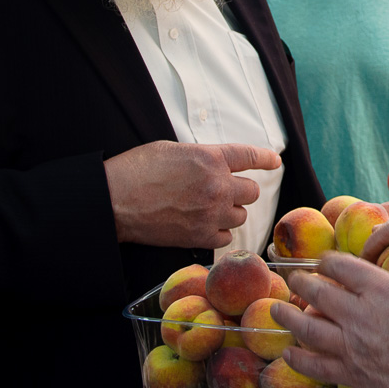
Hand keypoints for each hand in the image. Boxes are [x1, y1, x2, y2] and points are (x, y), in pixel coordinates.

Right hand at [103, 141, 280, 246]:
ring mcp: (210, 213)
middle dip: (241, 191)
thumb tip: (214, 164)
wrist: (113, 200)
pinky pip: (225, 237)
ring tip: (209, 209)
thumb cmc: (136, 170)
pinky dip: (219, 232)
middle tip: (224, 192)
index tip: (274, 162)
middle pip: (251, 192)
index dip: (265, 159)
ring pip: (240, 216)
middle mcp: (217, 185)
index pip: (250, 157)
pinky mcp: (199, 237)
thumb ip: (201, 157)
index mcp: (210, 158)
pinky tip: (204, 226)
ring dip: (230, 212)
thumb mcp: (172, 150)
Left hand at [271, 249, 388, 387]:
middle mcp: (359, 314)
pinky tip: (288, 353)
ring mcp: (351, 345)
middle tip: (293, 280)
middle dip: (301, 283)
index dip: (328, 261)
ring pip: (308, 328)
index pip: (342, 266)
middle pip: (318, 293)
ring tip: (275, 310)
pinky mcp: (350, 373)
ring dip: (287, 317)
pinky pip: (315, 366)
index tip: (322, 262)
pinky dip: (298, 359)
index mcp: (381, 290)